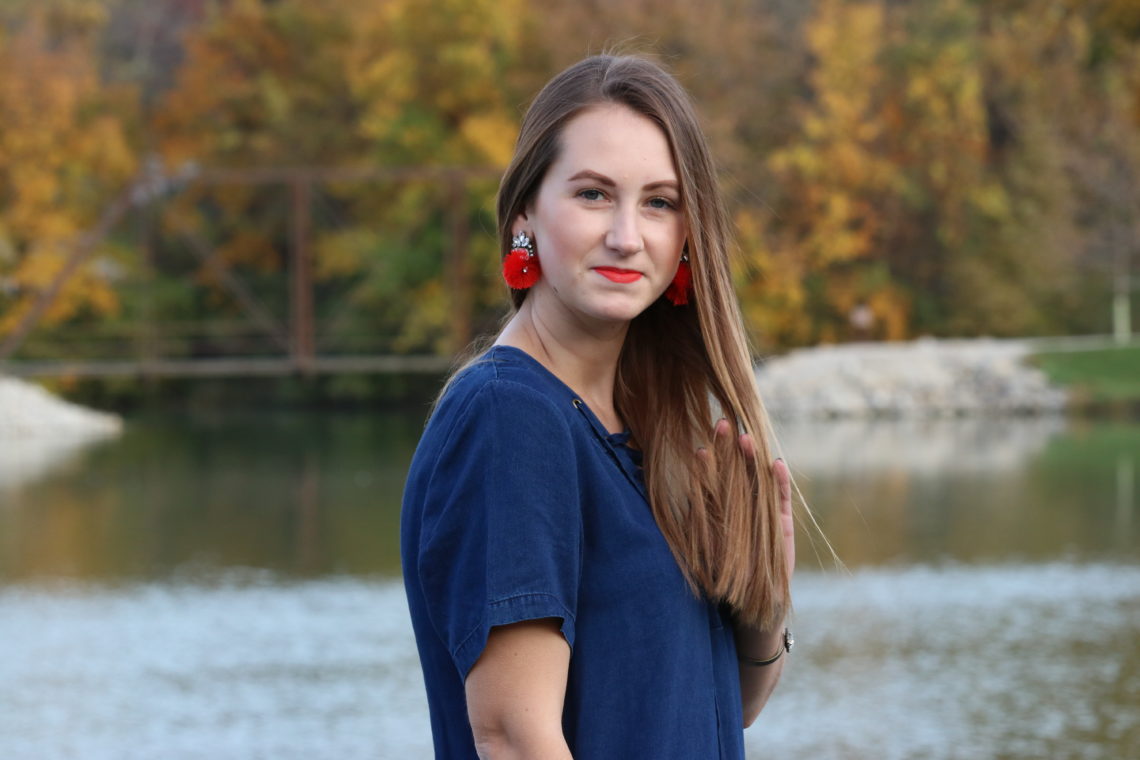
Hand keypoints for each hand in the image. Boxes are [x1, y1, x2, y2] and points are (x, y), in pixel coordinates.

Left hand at [703, 419, 794, 578]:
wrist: (749, 606)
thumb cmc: (720, 579)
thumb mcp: (703, 548)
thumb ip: (699, 521)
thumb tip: (687, 496)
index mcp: (720, 511)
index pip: (713, 481)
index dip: (708, 464)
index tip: (700, 449)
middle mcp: (741, 508)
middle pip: (735, 472)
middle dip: (728, 449)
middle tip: (722, 423)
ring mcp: (763, 514)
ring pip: (757, 480)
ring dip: (752, 459)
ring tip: (746, 438)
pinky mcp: (782, 525)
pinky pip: (781, 500)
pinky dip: (779, 483)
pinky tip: (775, 464)